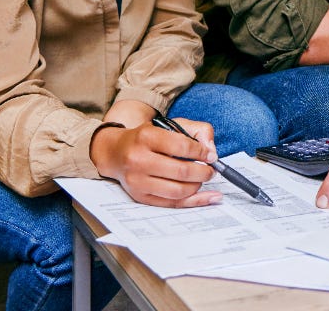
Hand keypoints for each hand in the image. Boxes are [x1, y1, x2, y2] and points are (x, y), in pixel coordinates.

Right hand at [90, 118, 220, 207]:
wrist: (116, 152)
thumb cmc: (148, 138)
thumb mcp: (171, 125)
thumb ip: (197, 131)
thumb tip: (211, 152)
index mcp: (146, 136)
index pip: (182, 146)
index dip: (202, 153)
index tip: (211, 156)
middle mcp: (138, 159)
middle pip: (181, 171)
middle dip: (203, 172)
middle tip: (210, 170)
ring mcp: (137, 180)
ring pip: (178, 190)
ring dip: (197, 186)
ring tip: (202, 178)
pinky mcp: (140, 196)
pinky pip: (172, 203)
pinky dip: (194, 201)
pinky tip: (208, 197)